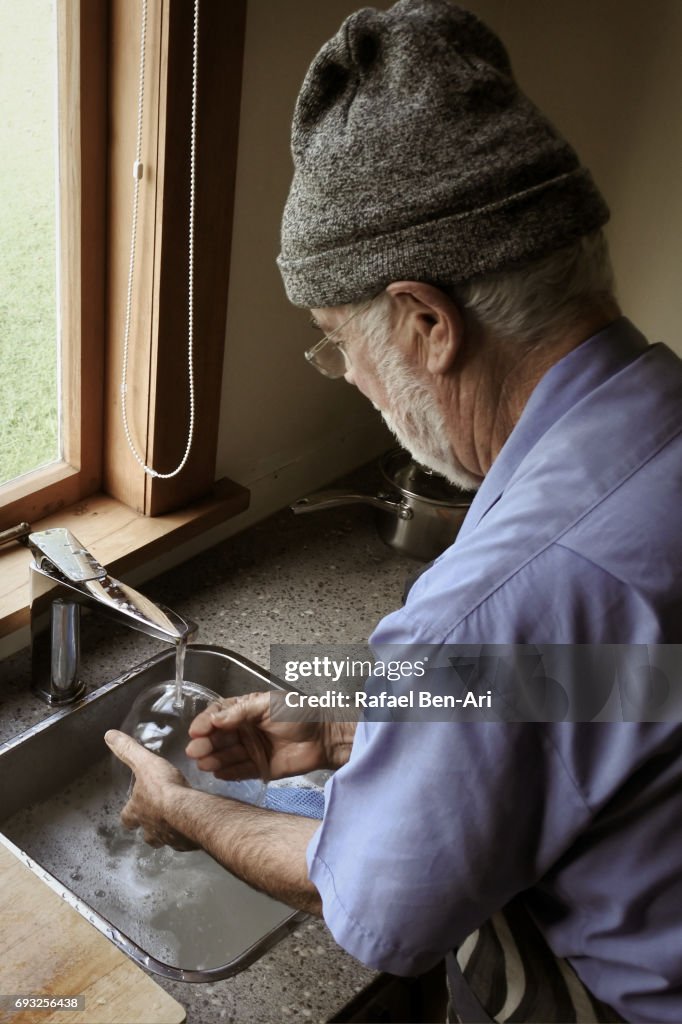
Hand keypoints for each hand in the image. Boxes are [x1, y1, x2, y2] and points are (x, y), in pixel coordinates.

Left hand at [105, 729, 198, 851]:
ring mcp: (169, 838)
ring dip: (168, 830)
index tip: (131, 810)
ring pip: (165, 838)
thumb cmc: (163, 789)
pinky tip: (194, 825)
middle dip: (149, 827)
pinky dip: (188, 833)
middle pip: (145, 834)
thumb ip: (128, 751)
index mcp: (137, 812)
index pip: (126, 817)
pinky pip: (185, 840)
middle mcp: (150, 829)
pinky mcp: (187, 843)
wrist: (188, 812)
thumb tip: (109, 735)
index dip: (129, 813)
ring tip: (177, 822)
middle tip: (157, 818)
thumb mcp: (144, 763)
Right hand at [185, 691, 354, 781]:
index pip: (219, 715)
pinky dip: (228, 773)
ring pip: (227, 755)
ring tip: (204, 763)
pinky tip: (218, 773)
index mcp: (246, 710)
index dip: (206, 722)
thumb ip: (242, 711)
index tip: (196, 730)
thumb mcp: (270, 704)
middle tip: (195, 750)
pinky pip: (239, 772)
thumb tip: (217, 718)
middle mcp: (246, 730)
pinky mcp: (260, 768)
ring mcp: (252, 750)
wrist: (325, 738)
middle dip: (205, 743)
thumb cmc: (301, 714)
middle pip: (219, 737)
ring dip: (214, 759)